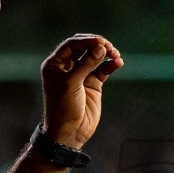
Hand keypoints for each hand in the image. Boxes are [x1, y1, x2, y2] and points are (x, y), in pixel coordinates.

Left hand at [41, 34, 123, 148]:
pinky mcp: (93, 84)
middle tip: (108, 47)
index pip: (71, 44)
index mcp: (55, 64)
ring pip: (95, 57)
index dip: (86, 40)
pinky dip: (111, 65)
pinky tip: (118, 63)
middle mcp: (67, 67)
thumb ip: (86, 64)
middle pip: (84, 47)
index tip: (100, 41)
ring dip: (106, 53)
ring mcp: (81, 75)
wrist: (69, 132)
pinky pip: (103, 70)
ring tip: (115, 55)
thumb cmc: (63, 107)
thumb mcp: (71, 83)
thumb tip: (101, 47)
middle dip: (97, 45)